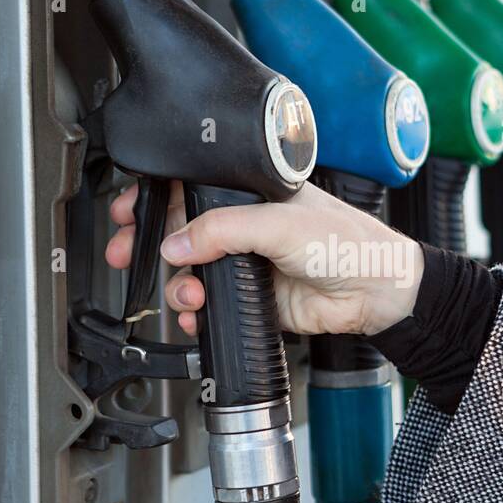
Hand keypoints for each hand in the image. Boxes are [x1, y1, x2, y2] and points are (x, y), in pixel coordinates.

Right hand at [107, 180, 422, 337]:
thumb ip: (221, 230)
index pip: (193, 188)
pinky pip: (212, 304)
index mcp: (252, 193)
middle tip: (125, 254)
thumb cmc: (347, 242)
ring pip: (193, 272)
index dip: (157, 199)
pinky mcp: (255, 298)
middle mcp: (247, 225)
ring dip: (179, 285)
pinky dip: (197, 312)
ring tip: (187, 293)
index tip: (127, 212)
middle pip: (183, 232)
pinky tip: (197, 314)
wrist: (378, 292)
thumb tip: (177, 242)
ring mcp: (249, 263)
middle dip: (151, 245)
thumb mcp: (278, 223)